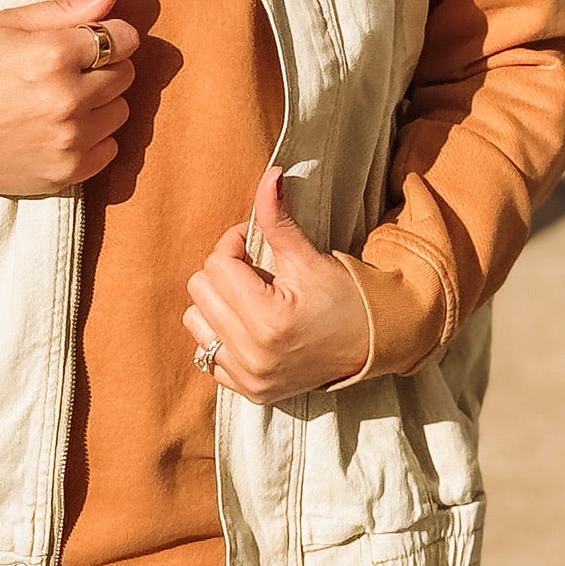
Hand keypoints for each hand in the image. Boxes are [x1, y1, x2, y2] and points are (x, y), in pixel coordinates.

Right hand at [0, 0, 138, 196]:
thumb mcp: (10, 25)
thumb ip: (68, 8)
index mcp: (54, 54)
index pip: (123, 38)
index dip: (109, 37)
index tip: (90, 43)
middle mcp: (67, 98)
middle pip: (126, 74)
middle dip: (104, 69)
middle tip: (68, 73)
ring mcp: (70, 139)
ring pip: (121, 112)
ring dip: (100, 105)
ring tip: (61, 103)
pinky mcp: (68, 172)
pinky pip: (110, 148)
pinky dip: (93, 139)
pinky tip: (60, 131)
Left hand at [182, 166, 369, 403]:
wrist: (369, 345)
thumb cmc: (344, 298)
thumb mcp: (309, 258)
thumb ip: (278, 218)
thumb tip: (269, 175)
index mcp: (268, 319)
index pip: (217, 264)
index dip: (235, 244)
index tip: (255, 245)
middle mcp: (253, 353)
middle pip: (200, 290)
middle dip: (224, 272)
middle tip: (255, 270)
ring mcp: (248, 377)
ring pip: (195, 321)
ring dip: (216, 304)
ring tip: (249, 299)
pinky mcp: (247, 391)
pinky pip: (205, 355)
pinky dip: (221, 336)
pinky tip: (248, 327)